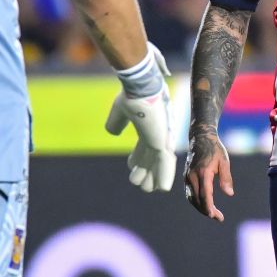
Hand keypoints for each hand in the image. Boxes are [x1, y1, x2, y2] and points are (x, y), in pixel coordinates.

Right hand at [105, 49, 175, 192]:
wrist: (140, 86)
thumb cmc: (132, 94)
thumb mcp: (120, 110)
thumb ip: (116, 122)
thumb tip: (112, 133)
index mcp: (148, 126)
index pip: (144, 146)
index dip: (138, 157)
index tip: (131, 166)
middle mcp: (157, 134)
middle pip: (151, 157)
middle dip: (144, 171)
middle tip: (136, 180)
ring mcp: (162, 139)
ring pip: (158, 165)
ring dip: (151, 178)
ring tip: (145, 188)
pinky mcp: (164, 143)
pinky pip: (165, 165)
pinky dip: (163, 177)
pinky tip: (162, 189)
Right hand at [184, 125, 232, 221]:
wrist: (200, 138)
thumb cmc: (215, 149)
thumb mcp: (224, 161)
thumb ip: (226, 178)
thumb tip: (229, 194)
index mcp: (203, 172)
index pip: (205, 195)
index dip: (209, 207)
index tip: (215, 216)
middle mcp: (192, 176)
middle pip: (198, 200)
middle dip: (207, 211)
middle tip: (219, 218)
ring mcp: (187, 177)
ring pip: (192, 198)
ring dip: (201, 208)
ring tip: (212, 214)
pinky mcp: (186, 177)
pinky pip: (189, 193)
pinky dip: (196, 202)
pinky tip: (204, 205)